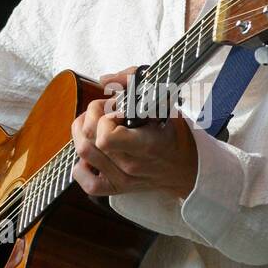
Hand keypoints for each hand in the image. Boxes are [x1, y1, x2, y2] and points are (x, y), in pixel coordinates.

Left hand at [71, 66, 198, 199]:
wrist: (186, 167)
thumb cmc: (174, 134)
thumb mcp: (163, 103)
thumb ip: (134, 84)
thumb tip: (105, 80)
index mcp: (146, 145)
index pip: (106, 138)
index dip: (104, 119)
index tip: (116, 110)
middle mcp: (132, 164)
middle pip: (89, 141)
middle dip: (91, 117)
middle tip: (103, 111)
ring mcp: (123, 179)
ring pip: (83, 154)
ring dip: (82, 133)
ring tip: (94, 124)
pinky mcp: (116, 188)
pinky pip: (87, 182)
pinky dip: (81, 166)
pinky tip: (93, 153)